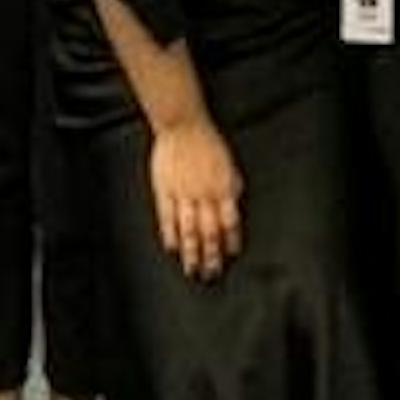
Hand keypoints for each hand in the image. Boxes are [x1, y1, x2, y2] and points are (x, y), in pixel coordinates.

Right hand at [146, 116, 243, 281]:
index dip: (232, 242)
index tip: (231, 255)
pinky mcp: (165, 191)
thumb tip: (234, 205)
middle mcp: (205, 195)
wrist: (183, 126)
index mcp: (224, 188)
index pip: (231, 223)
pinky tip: (172, 249)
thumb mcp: (229, 165)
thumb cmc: (207, 143)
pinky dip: (170, 236)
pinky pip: (167, 219)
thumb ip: (231, 187)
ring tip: (191, 269)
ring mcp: (183, 194)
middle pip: (210, 233)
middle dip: (212, 257)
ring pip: (188, 231)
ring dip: (191, 253)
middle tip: (211, 274)